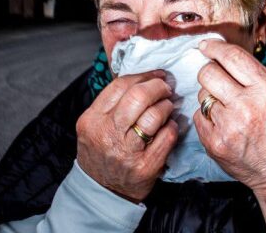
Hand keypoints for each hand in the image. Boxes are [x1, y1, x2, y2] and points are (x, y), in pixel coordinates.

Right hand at [76, 70, 177, 201]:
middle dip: (158, 87)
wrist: (101, 191)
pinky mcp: (145, 166)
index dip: (143, 76)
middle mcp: (107, 134)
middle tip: (166, 88)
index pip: (120, 86)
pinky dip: (172, 126)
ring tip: (168, 106)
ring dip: (166, 106)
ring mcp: (126, 152)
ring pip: (154, 115)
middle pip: (138, 97)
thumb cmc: (101, 151)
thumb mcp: (95, 124)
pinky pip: (167, 136)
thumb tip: (143, 78)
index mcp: (92, 119)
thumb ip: (113, 102)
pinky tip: (170, 125)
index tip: (156, 74)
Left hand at [194, 39, 265, 194]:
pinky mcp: (214, 143)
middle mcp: (246, 106)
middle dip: (209, 72)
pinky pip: (198, 116)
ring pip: (202, 95)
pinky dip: (206, 117)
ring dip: (210, 97)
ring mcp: (228, 126)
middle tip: (216, 79)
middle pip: (208, 73)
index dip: (215, 47)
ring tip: (226, 108)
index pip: (232, 57)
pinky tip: (221, 124)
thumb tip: (225, 58)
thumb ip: (254, 77)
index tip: (206, 45)